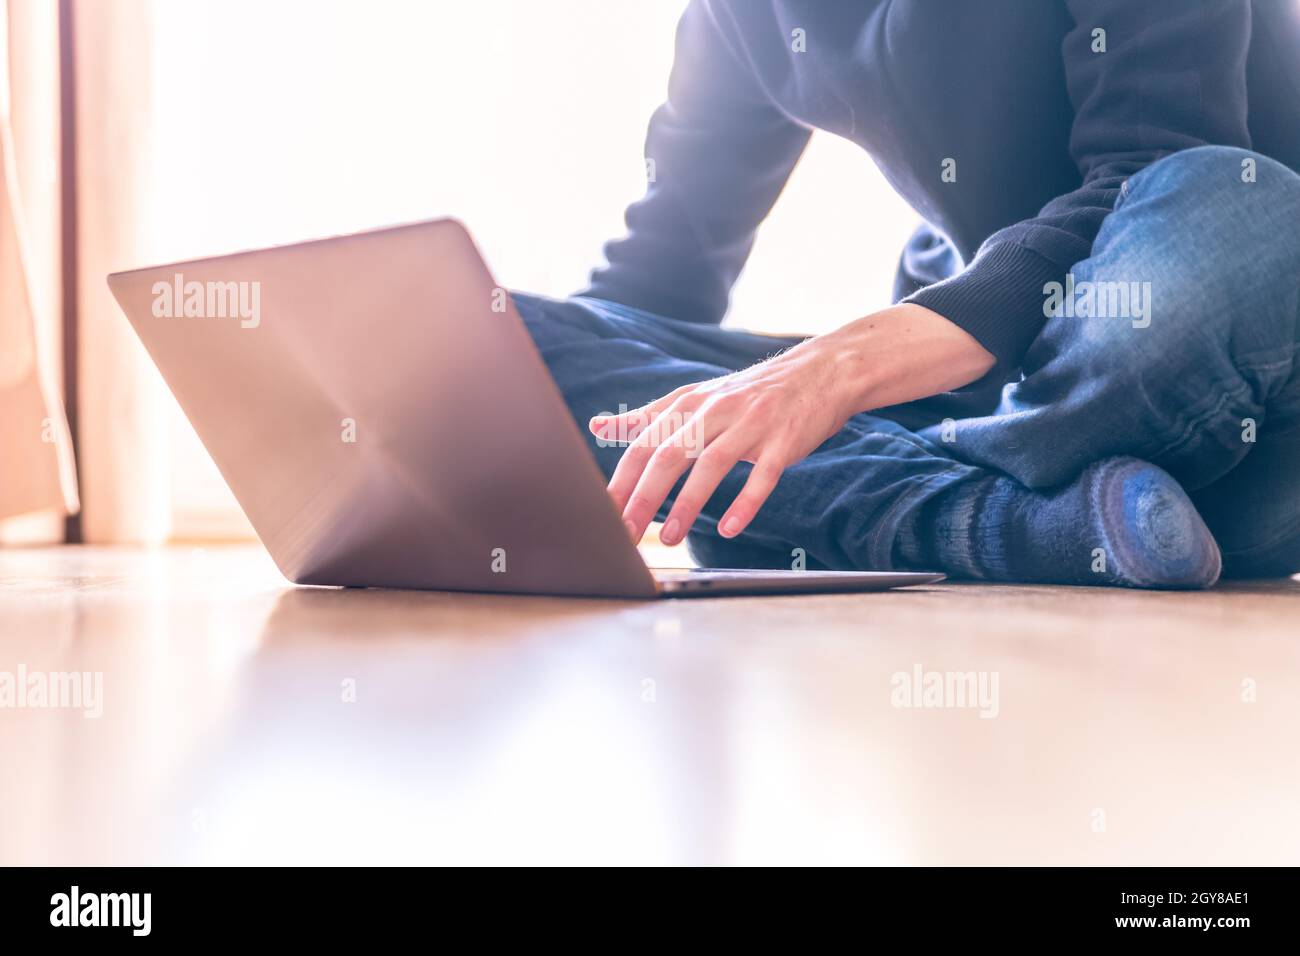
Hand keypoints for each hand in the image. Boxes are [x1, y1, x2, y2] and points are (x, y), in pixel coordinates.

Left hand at [589, 303, 994, 545]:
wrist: (822, 372)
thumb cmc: (752, 393)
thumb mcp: (698, 398)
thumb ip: (649, 416)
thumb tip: (598, 426)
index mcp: (691, 403)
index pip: (644, 442)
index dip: (621, 478)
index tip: (601, 512)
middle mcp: (716, 410)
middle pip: (669, 454)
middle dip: (642, 496)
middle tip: (623, 532)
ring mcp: (751, 425)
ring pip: (710, 464)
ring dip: (686, 504)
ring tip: (668, 538)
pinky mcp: (783, 441)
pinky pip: (762, 475)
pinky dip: (744, 503)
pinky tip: (728, 528)